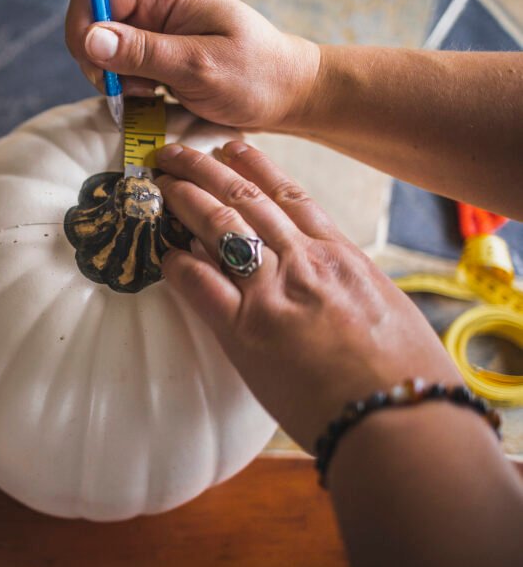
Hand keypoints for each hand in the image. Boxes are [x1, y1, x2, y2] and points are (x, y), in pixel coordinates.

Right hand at [66, 0, 319, 129]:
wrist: (287, 94)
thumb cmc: (255, 76)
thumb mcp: (198, 67)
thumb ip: (143, 52)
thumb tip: (91, 38)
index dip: (85, 23)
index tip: (97, 65)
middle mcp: (158, 1)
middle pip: (94, 16)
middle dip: (98, 57)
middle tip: (126, 88)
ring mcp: (156, 25)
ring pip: (103, 44)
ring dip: (113, 75)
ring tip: (148, 93)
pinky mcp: (157, 49)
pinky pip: (121, 62)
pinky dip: (126, 83)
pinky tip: (152, 95)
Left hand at [153, 141, 461, 447]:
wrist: (399, 418)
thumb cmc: (405, 374)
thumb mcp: (386, 307)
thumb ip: (351, 282)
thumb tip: (335, 277)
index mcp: (341, 255)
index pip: (290, 195)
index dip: (254, 166)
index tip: (231, 147)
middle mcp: (304, 263)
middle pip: (245, 199)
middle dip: (205, 169)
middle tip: (177, 153)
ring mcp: (272, 293)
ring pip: (219, 226)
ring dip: (185, 199)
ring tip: (162, 183)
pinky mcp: (245, 332)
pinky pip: (200, 284)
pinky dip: (178, 263)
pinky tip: (163, 253)